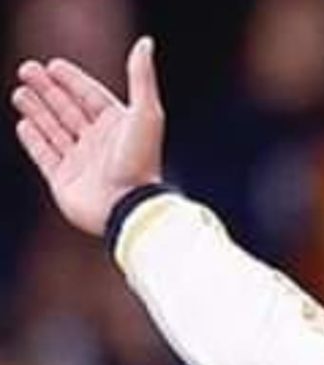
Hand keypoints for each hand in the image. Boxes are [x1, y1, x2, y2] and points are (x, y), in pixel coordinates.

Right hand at [10, 37, 164, 236]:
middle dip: (48, 90)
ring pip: (55, 130)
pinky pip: (45, 156)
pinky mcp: (64, 182)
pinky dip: (34, 139)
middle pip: (69, 110)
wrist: (128, 206)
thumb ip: (141, 77)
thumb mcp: (146, 113)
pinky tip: (24, 123)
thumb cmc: (140, 161)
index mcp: (120, 128)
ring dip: (38, 110)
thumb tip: (145, 43)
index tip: (54, 64)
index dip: (73, 81)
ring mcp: (81, 163)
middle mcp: (100, 144)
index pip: (91, 97)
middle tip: (27, 69)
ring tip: (20, 91)